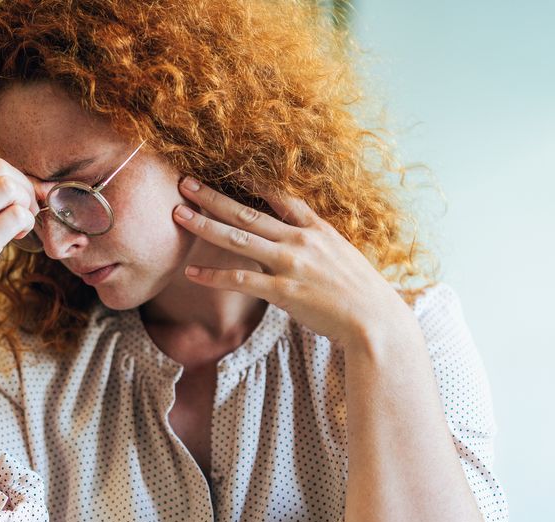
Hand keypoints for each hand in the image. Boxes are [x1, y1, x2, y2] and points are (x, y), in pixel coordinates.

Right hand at [0, 158, 38, 329]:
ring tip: (21, 227)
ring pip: (8, 187)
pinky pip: (16, 216)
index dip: (13, 183)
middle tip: (26, 213)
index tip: (17, 205)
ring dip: (26, 204)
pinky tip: (17, 239)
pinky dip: (27, 223)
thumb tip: (17, 184)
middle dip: (24, 187)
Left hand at [173, 176, 408, 347]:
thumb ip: (313, 244)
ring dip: (205, 226)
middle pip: (248, 213)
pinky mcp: (283, 291)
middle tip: (185, 182)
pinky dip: (213, 277)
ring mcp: (291, 264)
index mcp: (316, 228)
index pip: (279, 196)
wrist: (376, 320)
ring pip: (238, 239)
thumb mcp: (340, 255)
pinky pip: (240, 280)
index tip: (226, 167)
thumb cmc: (359, 292)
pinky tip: (191, 273)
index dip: (250, 181)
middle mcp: (301, 240)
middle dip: (213, 197)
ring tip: (178, 215)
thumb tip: (291, 240)